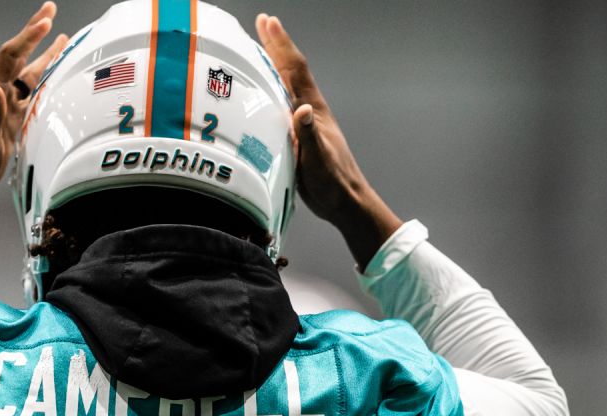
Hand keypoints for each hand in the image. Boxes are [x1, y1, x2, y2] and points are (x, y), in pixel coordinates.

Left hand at [0, 2, 68, 241]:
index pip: (10, 58)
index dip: (28, 38)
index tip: (47, 21)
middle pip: (20, 59)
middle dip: (35, 35)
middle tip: (51, 12)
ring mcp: (5, 110)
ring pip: (28, 77)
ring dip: (44, 58)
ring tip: (61, 42)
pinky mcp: (10, 125)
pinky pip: (30, 98)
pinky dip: (43, 85)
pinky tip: (53, 82)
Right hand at [255, 14, 401, 269]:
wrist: (346, 201)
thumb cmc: (333, 183)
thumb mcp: (319, 161)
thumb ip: (310, 135)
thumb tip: (301, 109)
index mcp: (313, 111)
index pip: (295, 71)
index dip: (281, 46)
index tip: (268, 22)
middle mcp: (310, 110)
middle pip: (291, 70)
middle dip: (277, 45)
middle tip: (262, 22)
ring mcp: (306, 122)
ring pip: (287, 85)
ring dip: (275, 63)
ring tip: (261, 47)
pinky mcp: (300, 134)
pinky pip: (283, 103)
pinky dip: (272, 89)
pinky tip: (263, 91)